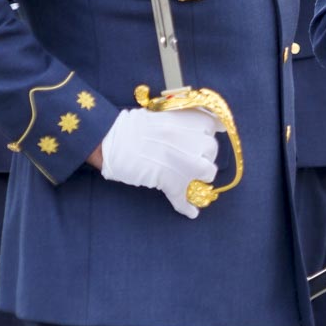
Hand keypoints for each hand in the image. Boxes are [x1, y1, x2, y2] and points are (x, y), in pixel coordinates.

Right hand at [96, 107, 220, 217]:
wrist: (110, 140)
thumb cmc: (134, 125)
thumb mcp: (165, 112)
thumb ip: (186, 119)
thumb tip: (211, 126)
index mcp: (192, 119)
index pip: (215, 127)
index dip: (206, 135)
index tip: (201, 139)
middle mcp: (194, 139)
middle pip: (212, 150)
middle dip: (203, 155)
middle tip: (186, 156)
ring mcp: (184, 162)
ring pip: (208, 172)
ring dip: (201, 176)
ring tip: (189, 177)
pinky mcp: (171, 181)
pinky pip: (184, 198)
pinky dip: (187, 207)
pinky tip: (191, 212)